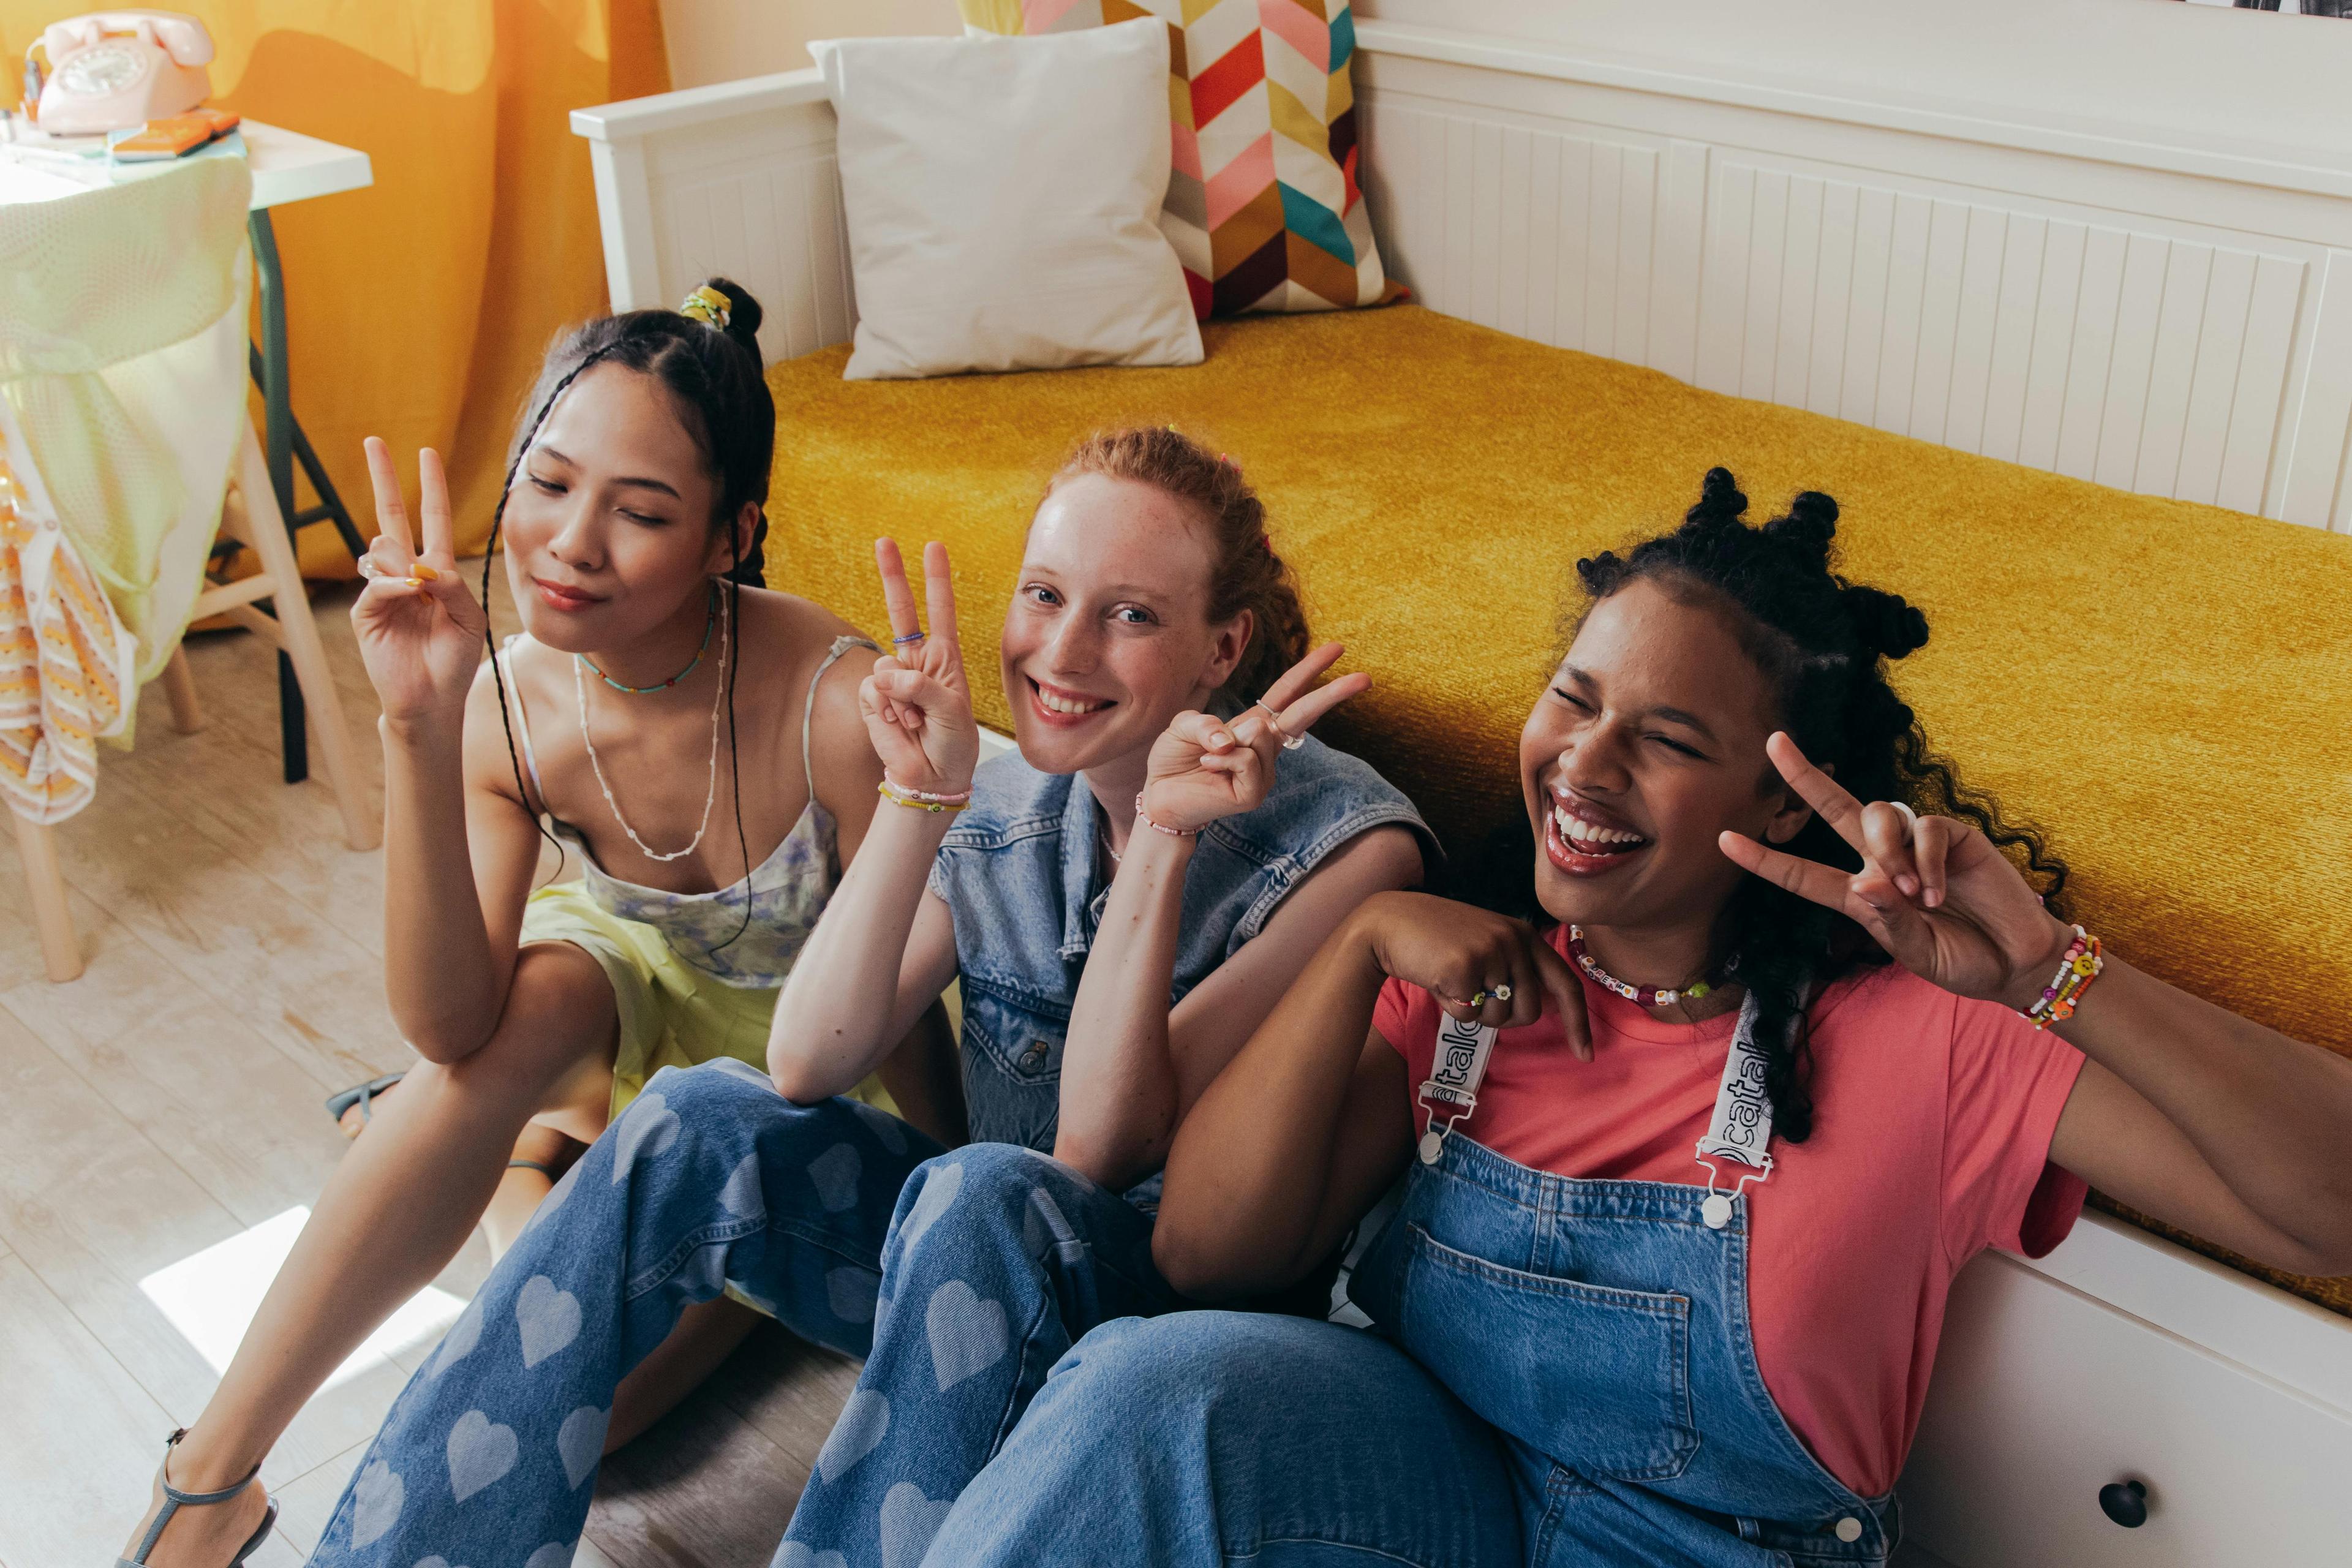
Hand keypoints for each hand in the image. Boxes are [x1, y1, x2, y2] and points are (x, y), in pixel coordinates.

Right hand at [352, 438, 488, 724]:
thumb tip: (419, 567)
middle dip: (384, 480)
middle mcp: (406, 575)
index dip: (430, 488)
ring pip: (385, 552)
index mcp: (435, 573)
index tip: (426, 453)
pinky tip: (407, 597)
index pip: (432, 521)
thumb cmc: (452, 658)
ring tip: (419, 594)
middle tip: (373, 441)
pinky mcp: (366, 611)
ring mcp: (383, 591)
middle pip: (393, 517)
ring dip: (403, 564)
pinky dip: (394, 588)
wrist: (432, 699)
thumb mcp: (468, 618)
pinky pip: (378, 585)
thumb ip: (451, 587)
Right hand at [862, 539, 977, 796]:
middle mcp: (917, 664)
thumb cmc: (953, 744)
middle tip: (884, 541)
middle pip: (902, 612)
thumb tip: (885, 675)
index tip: (933, 546)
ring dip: (903, 696)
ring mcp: (893, 681)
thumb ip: (923, 687)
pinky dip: (886, 708)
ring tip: (917, 720)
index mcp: (945, 660)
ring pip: (886, 665)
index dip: (936, 580)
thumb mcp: (953, 712)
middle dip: (893, 576)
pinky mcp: (872, 699)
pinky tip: (899, 723)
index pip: (940, 611)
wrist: (932, 779)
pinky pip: (872, 690)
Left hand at [1138, 644, 1368, 834]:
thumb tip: (1241, 738)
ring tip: (1208, 755)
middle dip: (1333, 694)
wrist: (1160, 797)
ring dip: (1230, 739)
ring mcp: (1263, 772)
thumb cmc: (1174, 760)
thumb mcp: (1184, 725)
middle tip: (1367, 678)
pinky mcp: (1253, 793)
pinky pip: (1245, 760)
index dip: (1310, 670)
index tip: (1337, 649)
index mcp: (1253, 725)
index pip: (1287, 694)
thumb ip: (1208, 722)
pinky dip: (1221, 758)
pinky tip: (1208, 767)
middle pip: (1304, 713)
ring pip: (1262, 736)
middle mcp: (1265, 748)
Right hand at [1361, 892, 1590, 1058]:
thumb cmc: (1436, 941)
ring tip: (1452, 980)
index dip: (1578, 1022)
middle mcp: (1514, 941)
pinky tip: (1437, 980)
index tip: (1586, 1054)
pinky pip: (1468, 1015)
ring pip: (1498, 1018)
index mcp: (1524, 935)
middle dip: (1500, 1016)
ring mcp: (1491, 952)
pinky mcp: (1466, 967)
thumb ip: (1516, 969)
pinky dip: (1451, 1008)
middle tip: (1472, 993)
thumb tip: (1545, 1007)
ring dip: (1474, 1012)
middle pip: (1529, 1012)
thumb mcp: (1487, 945)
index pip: (1565, 983)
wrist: (1389, 923)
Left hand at [1718, 732, 2074, 1010]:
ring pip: (1880, 814)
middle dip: (1804, 775)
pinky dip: (1927, 861)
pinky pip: (1927, 829)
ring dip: (1889, 852)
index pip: (1803, 874)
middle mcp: (1882, 861)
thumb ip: (1890, 924)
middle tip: (1774, 742)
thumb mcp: (1918, 955)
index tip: (1723, 841)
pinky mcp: (1954, 835)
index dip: (1765, 859)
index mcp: (1860, 896)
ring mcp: (1917, 845)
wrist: (2015, 962)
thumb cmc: (1961, 959)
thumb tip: (1864, 882)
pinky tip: (1938, 891)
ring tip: (1913, 897)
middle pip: (1835, 808)